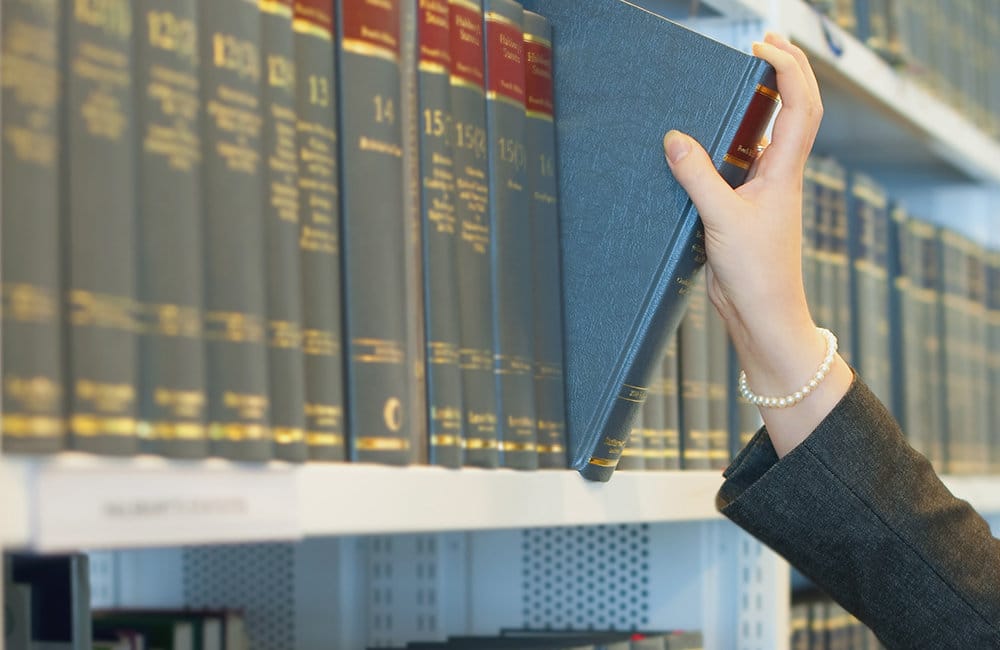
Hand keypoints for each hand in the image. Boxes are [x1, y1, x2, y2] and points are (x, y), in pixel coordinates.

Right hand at [662, 32, 851, 456]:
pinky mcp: (742, 210)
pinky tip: (700, 143)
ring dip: (757, 107)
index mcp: (784, 171)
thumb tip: (674, 138)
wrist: (763, 316)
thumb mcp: (722, 219)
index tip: (762, 46)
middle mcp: (778, 175)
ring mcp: (762, 192)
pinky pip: (736, 167)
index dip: (788, 69)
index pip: (799, 105)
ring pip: (766, 138)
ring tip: (731, 82)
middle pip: (795, 111)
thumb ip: (697, 176)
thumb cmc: (758, 273)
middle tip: (760, 44)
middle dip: (784, 73)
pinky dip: (724, 146)